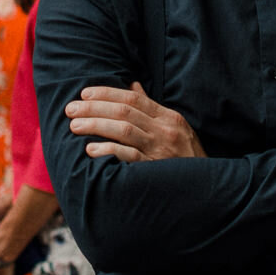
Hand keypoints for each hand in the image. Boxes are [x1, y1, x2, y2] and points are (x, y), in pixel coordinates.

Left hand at [68, 82, 203, 162]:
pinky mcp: (155, 170)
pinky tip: (91, 149)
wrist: (204, 189)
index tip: (85, 94)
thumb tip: (132, 85)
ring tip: (74, 126)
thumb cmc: (186, 157)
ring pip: (124, 130)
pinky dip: (109, 150)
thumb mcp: (175, 129)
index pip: (134, 98)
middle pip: (124, 111)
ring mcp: (160, 150)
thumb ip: (151, 109)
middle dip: (94, 108)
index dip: (107, 93)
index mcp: (168, 118)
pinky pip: (129, 156)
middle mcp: (165, 131)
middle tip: (71, 109)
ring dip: (96, 125)